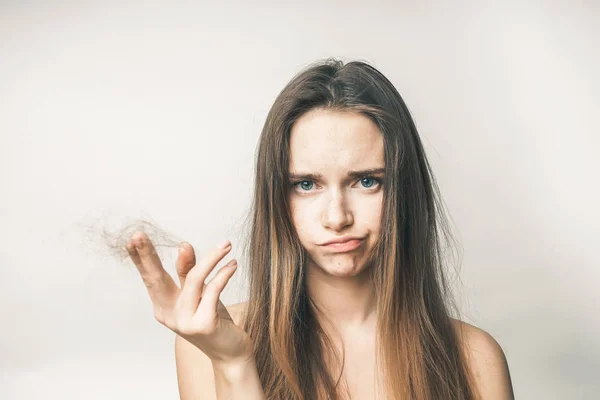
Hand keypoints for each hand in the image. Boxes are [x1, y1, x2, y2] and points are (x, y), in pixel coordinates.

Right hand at [126, 232, 253, 365]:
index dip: (140, 258)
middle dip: (148, 255)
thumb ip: (188, 272)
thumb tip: (183, 246)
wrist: (231, 351)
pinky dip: (224, 274)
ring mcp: (185, 322)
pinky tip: (233, 265)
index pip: (149, 278)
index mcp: (163, 306)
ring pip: (194, 280)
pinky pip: (213, 290)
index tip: (132, 238)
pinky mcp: (204, 325)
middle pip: (157, 279)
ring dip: (211, 258)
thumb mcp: (198, 293)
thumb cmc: (213, 319)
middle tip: (139, 235)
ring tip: (226, 245)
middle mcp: (169, 315)